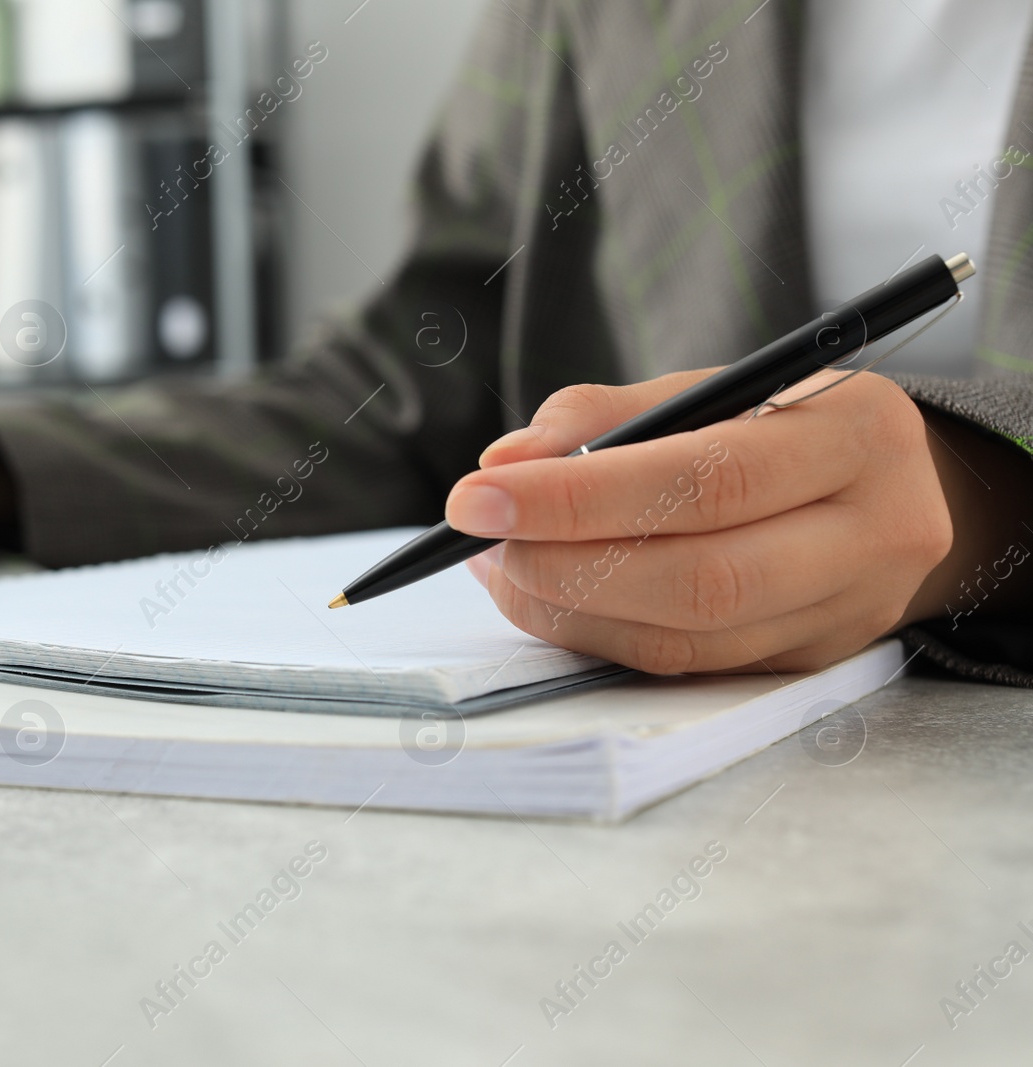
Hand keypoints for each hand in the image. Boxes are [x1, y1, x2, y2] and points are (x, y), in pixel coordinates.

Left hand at [445, 369, 1025, 673]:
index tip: (479, 494)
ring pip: (686, 639)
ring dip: (567, 608)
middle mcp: (870, 534)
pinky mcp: (807, 665)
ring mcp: (846, 613)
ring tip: (499, 565)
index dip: (581, 496)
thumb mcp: (716, 387)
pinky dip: (598, 635)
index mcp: (855, 436)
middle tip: (478, 541)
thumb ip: (606, 417)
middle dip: (565, 563)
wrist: (902, 495)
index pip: (707, 479)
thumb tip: (506, 462)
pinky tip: (546, 597)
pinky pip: (685, 665)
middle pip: (701, 578)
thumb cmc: (784, 426)